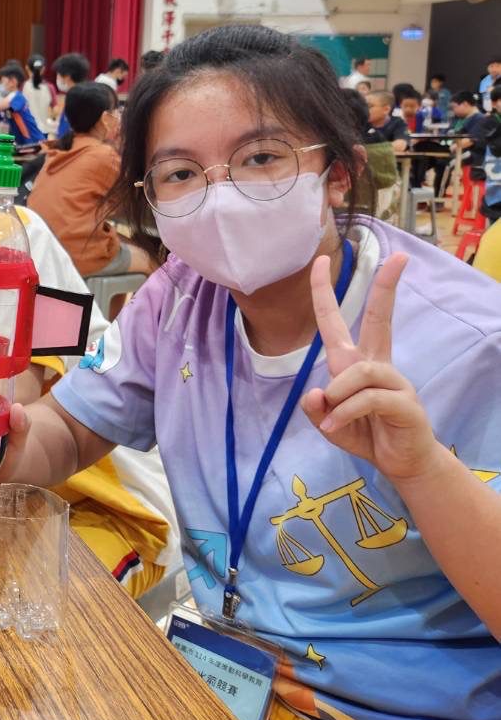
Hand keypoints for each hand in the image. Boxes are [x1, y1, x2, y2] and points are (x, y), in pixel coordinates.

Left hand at [300, 252, 442, 483]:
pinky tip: (333, 428)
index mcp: (354, 362)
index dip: (323, 292)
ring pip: (359, 371)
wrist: (399, 462)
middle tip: (400, 258)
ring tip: (330, 418)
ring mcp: (394, 381)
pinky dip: (344, 413)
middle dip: (386, 288)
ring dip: (338, 395)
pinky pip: (368, 398)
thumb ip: (315, 409)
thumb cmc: (364, 434)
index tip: (319, 261)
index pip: (336, 320)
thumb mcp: (328, 423)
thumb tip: (314, 392)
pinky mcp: (404, 403)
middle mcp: (375, 365)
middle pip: (379, 319)